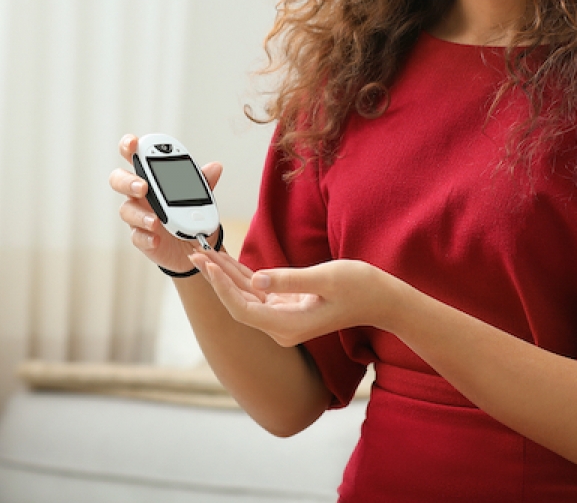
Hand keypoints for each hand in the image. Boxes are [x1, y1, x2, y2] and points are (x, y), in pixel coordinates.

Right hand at [109, 133, 221, 274]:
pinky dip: (146, 237)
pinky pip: (136, 236)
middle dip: (128, 181)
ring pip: (126, 210)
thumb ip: (203, 183)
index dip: (129, 146)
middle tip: (143, 187)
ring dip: (140, 214)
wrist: (194, 245)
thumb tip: (215, 166)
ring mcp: (138, 216)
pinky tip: (156, 239)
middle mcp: (140, 195)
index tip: (134, 143)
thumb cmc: (190, 215)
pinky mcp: (141, 238)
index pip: (134, 156)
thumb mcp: (200, 198)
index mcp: (151, 177)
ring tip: (156, 221)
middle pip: (119, 180)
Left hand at [190, 251, 389, 347]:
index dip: (222, 288)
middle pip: (237, 303)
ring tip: (203, 250)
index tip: (208, 264)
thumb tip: (256, 280)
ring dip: (225, 274)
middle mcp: (281, 326)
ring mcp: (283, 317)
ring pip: (244, 296)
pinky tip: (224, 258)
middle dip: (215, 277)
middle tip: (194, 251)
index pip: (242, 309)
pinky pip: (256, 291)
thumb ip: (290, 280)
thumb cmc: (359, 287)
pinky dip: (240, 274)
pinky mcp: (286, 306)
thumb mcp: (326, 278)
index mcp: (288, 325)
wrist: (381, 299)